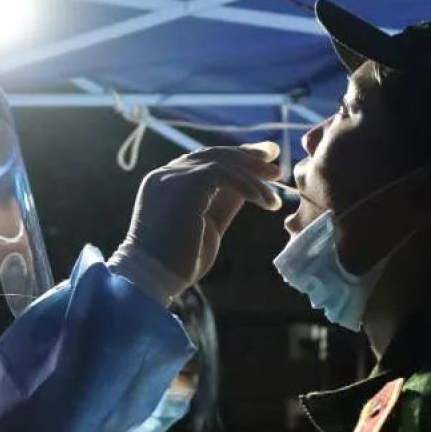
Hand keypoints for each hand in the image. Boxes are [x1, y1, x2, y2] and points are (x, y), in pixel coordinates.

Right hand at [115, 143, 281, 292]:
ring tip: (276, 184)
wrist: (154, 276)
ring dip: (252, 172)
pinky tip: (265, 201)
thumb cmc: (177, 263)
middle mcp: (165, 175)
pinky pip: (224, 174)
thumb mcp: (208, 225)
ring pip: (220, 162)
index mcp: (166, 185)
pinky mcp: (185, 183)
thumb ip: (223, 202)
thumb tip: (248, 187)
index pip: (202, 162)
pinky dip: (248, 185)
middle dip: (245, 155)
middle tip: (274, 160)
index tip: (261, 161)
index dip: (233, 159)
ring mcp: (172, 177)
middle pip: (211, 155)